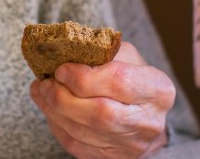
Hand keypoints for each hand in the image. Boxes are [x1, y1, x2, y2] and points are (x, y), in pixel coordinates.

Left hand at [29, 41, 175, 158]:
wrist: (144, 115)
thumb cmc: (131, 78)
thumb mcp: (125, 57)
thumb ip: (100, 52)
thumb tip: (63, 51)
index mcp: (158, 90)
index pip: (119, 83)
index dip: (84, 76)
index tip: (61, 69)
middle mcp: (149, 123)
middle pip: (100, 114)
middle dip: (64, 97)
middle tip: (45, 83)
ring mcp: (132, 146)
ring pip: (84, 132)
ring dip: (54, 111)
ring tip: (41, 92)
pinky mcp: (114, 158)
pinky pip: (77, 145)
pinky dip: (57, 126)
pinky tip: (50, 109)